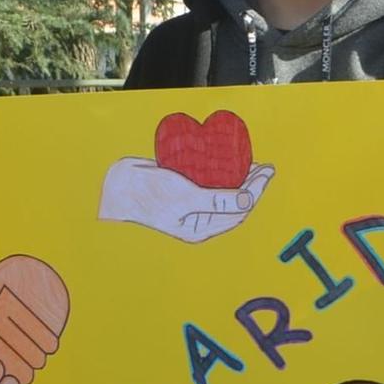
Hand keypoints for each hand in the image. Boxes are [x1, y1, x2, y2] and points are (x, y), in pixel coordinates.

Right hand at [99, 157, 274, 242]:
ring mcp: (190, 201)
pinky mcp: (182, 186)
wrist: (117, 183)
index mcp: (201, 227)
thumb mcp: (186, 198)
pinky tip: (225, 156)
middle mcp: (198, 216)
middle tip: (265, 166)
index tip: (266, 173)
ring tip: (251, 160)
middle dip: (251, 184)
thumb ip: (217, 200)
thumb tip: (248, 200)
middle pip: (233, 200)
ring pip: (221, 188)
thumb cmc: (148, 195)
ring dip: (237, 175)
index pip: (237, 211)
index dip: (255, 192)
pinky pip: (205, 178)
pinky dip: (217, 168)